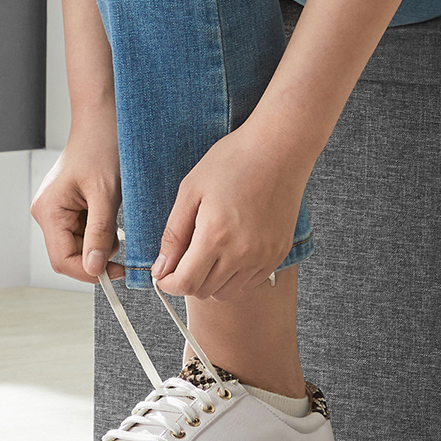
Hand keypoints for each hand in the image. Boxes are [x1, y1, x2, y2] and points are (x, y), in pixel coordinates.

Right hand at [30, 103, 123, 281]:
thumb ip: (99, 233)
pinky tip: (112, 216)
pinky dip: (100, 231)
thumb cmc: (102, 147)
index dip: (89, 272)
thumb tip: (94, 269)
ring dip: (100, 243)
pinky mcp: (68, 206)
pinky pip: (83, 230)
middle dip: (96, 256)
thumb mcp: (106, 194)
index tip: (118, 273)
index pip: (63, 260)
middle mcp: (46, 213)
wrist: (103, 119)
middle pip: (69, 255)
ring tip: (117, 222)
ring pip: (78, 245)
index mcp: (49, 211)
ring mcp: (56, 210)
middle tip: (123, 247)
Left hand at [151, 122, 308, 299]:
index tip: (163, 273)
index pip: (185, 284)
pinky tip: (231, 248)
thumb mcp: (191, 190)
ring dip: (210, 279)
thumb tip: (160, 269)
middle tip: (184, 256)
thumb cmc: (234, 161)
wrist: (279, 149)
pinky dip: (234, 274)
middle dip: (186, 279)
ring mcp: (263, 255)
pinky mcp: (278, 253)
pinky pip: (249, 282)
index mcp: (216, 235)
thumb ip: (173, 234)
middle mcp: (242, 252)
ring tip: (208, 250)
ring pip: (226, 291)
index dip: (167, 283)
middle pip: (203, 291)